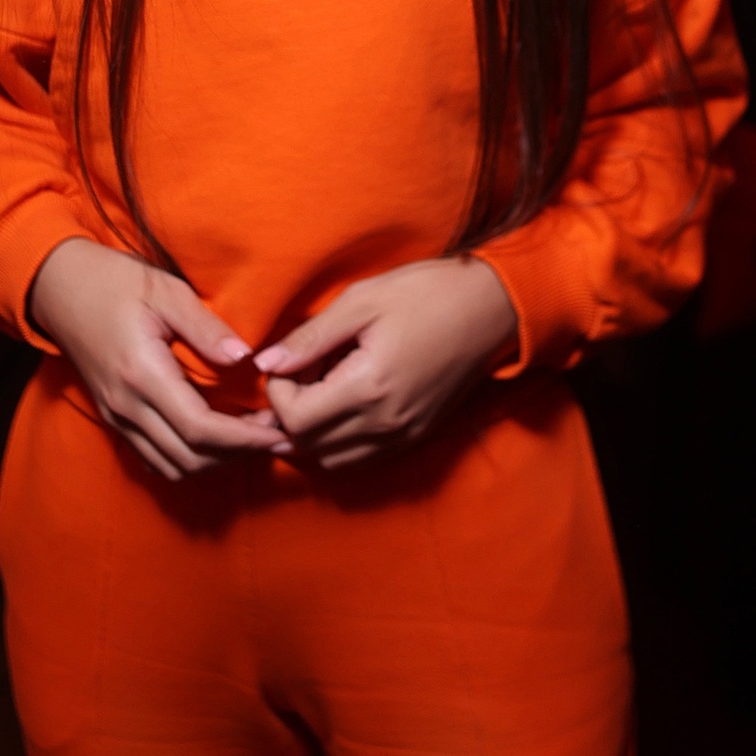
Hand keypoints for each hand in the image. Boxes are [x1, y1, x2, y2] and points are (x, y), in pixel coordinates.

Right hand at [28, 238, 289, 480]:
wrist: (60, 288)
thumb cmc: (116, 282)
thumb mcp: (166, 290)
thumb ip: (205, 326)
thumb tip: (245, 358)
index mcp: (142, 374)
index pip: (200, 429)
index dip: (245, 439)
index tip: (281, 432)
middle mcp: (126, 406)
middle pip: (190, 457)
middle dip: (240, 455)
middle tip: (281, 436)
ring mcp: (117, 416)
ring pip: (173, 466)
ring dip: (217, 462)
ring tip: (255, 439)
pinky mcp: (114, 417)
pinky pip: (155, 458)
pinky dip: (190, 459)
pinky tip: (218, 440)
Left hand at [254, 257, 517, 470]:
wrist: (490, 308)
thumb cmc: (425, 293)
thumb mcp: (361, 301)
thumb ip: (310, 338)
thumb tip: (266, 363)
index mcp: (369, 387)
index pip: (296, 419)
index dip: (277, 392)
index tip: (288, 360)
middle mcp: (386, 423)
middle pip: (309, 446)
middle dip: (288, 415)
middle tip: (297, 374)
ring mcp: (403, 436)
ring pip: (333, 462)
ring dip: (310, 436)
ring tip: (314, 393)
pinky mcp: (416, 437)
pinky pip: (361, 461)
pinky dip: (336, 446)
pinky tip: (337, 409)